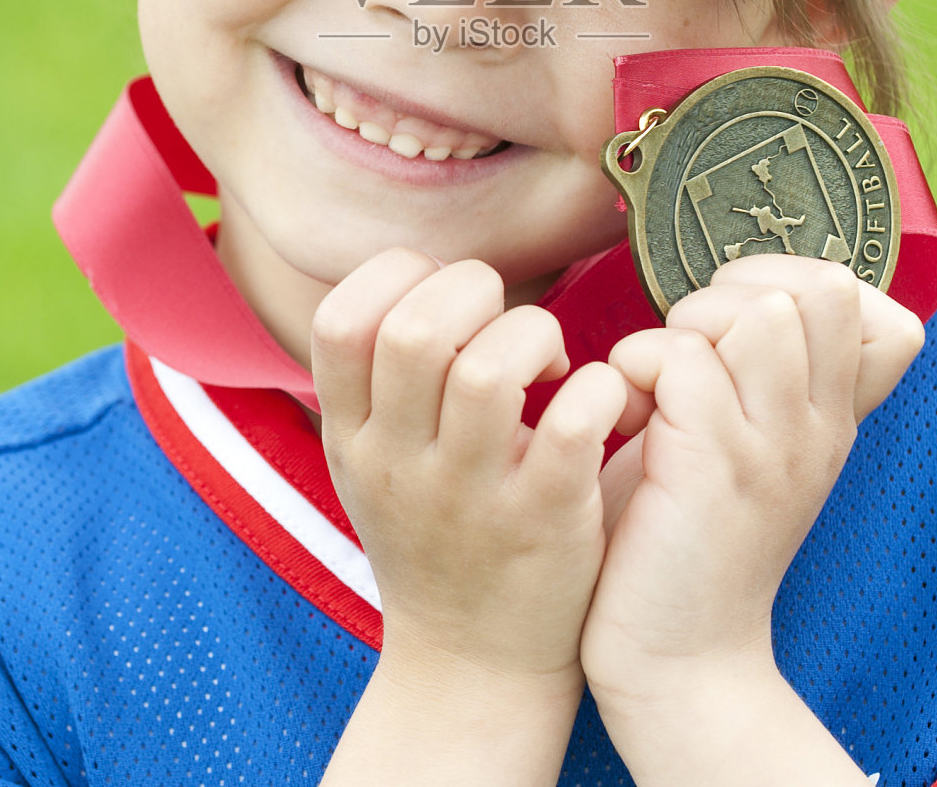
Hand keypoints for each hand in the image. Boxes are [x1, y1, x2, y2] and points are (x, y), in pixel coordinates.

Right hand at [312, 248, 628, 690]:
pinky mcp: (544, 522)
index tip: (441, 295)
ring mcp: (470, 496)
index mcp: (353, 434)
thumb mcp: (372, 457)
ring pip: (491, 368)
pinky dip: (595, 390)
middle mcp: (398, 462)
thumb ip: (379, 372)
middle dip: (474, 290)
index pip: (341, 318)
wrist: (473, 667)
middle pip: (415, 329)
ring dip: (536, 335)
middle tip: (503, 321)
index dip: (397, 277)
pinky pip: (569, 425)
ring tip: (550, 365)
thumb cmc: (433, 533)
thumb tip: (416, 270)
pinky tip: (594, 401)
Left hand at [579, 256, 922, 781]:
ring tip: (658, 387)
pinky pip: (680, 358)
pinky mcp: (717, 466)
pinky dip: (635, 368)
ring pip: (756, 314)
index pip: (855, 296)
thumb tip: (742, 287)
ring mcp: (775, 446)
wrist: (677, 658)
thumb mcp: (751, 442)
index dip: (780, 278)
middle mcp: (819, 426)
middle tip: (686, 355)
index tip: (725, 328)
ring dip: (684, 328)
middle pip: (819, 288)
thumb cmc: (689, 531)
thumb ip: (761, 370)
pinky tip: (630, 419)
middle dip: (730, 294)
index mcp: (830, 416)